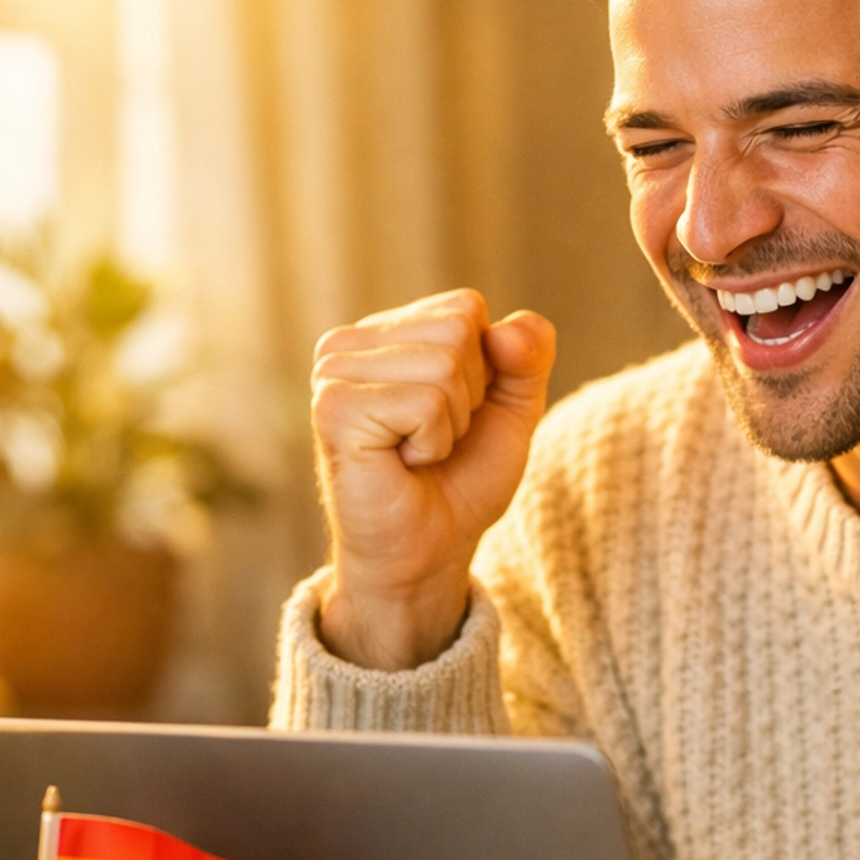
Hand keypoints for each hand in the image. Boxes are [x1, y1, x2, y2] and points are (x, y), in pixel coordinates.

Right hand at [312, 290, 554, 669]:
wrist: (428, 551)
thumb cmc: (460, 481)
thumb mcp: (511, 409)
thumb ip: (527, 356)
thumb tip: (506, 328)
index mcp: (384, 332)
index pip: (466, 308)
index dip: (485, 370)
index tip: (453, 416)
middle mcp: (348, 343)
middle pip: (459, 331)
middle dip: (469, 397)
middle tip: (432, 440)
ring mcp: (333, 372)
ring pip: (445, 366)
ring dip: (450, 425)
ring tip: (416, 452)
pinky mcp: (334, 408)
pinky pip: (426, 403)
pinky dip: (433, 442)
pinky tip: (401, 463)